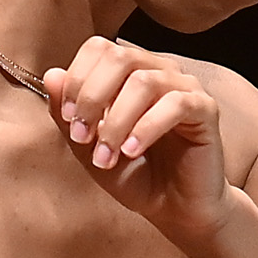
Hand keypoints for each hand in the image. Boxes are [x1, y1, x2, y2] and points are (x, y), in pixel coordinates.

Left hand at [44, 38, 234, 252]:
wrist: (176, 209)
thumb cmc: (136, 175)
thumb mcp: (90, 148)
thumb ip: (69, 115)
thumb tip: (51, 76)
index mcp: (130, 72)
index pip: (99, 48)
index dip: (77, 78)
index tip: (67, 118)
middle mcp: (158, 71)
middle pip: (119, 57)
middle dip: (92, 96)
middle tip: (82, 137)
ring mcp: (185, 87)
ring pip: (144, 81)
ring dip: (116, 121)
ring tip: (106, 156)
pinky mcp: (206, 109)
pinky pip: (175, 104)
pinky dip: (146, 128)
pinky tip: (132, 151)